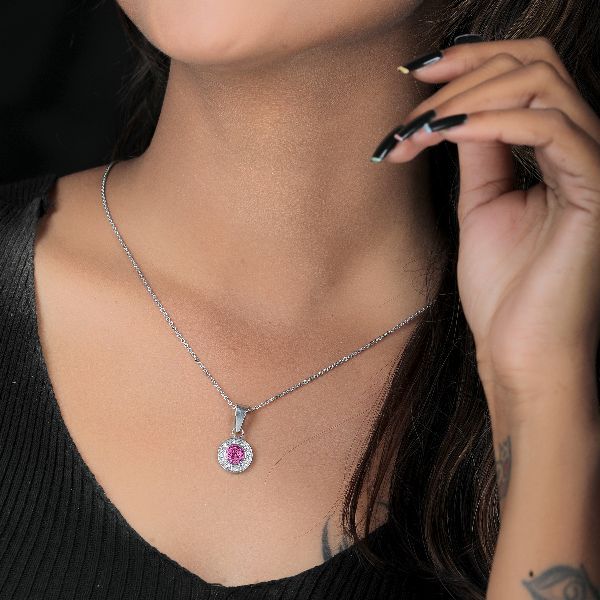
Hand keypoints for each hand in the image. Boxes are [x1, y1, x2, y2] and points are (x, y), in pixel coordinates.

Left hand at [382, 37, 599, 427]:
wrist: (520, 348)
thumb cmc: (504, 287)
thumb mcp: (482, 203)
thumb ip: (479, 151)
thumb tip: (457, 108)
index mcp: (556, 149)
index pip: (524, 72)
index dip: (468, 61)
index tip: (413, 76)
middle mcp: (581, 146)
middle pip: (534, 61)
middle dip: (461, 74)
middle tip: (410, 112)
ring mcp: (593, 164)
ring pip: (538, 83)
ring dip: (463, 99)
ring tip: (415, 133)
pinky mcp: (595, 189)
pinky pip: (546, 128)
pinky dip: (487, 121)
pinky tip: (443, 136)